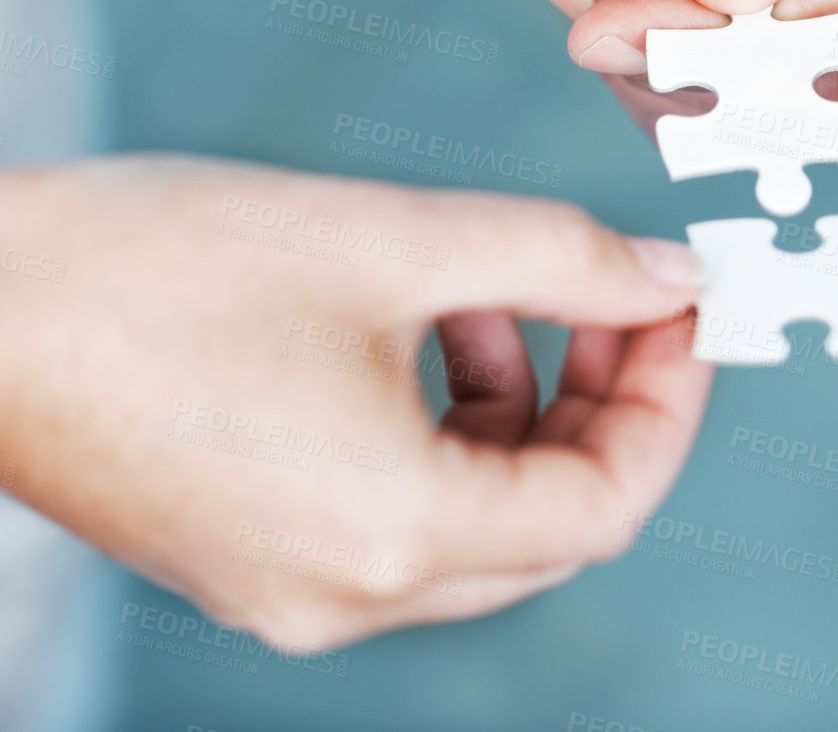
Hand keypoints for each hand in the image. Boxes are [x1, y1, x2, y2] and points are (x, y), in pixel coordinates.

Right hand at [0, 156, 709, 648]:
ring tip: (506, 296)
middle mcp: (347, 597)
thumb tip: (672, 278)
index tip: (689, 311)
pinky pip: (399, 518)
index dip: (670, 403)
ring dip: (527, 412)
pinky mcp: (249, 561)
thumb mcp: (391, 240)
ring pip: (479, 524)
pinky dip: (445, 432)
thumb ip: (560, 259)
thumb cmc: (149, 266)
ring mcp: (290, 593)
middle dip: (609, 407)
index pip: (608, 504)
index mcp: (394, 534)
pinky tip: (429, 330)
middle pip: (552, 525)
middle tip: (626, 299)